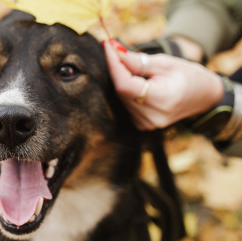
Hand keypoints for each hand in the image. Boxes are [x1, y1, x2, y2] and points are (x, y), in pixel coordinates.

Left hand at [103, 41, 223, 130]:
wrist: (202, 96)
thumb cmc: (186, 76)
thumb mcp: (164, 63)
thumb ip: (137, 61)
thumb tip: (113, 51)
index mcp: (161, 100)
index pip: (125, 85)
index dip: (114, 65)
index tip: (108, 46)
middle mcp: (152, 117)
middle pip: (122, 91)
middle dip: (117, 69)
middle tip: (116, 51)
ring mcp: (146, 124)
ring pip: (122, 97)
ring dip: (122, 80)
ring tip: (133, 68)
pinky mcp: (142, 125)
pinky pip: (126, 104)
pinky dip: (127, 91)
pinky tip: (136, 83)